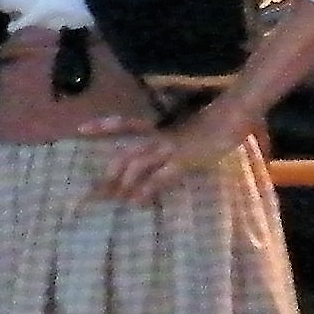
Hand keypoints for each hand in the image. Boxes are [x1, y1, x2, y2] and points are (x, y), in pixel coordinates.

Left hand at [93, 104, 252, 205]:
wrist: (233, 111)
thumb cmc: (213, 118)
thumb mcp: (187, 127)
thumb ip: (172, 138)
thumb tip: (163, 154)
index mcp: (158, 125)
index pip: (123, 124)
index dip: (102, 126)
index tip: (80, 130)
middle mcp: (157, 133)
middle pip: (124, 154)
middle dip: (109, 174)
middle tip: (94, 193)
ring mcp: (169, 145)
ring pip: (135, 164)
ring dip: (122, 184)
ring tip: (113, 200)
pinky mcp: (183, 158)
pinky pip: (159, 177)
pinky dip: (146, 190)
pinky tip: (137, 202)